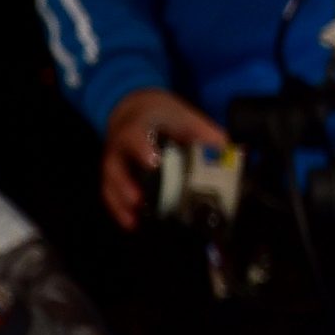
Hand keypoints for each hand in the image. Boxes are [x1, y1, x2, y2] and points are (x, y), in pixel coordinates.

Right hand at [101, 88, 227, 232]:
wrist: (136, 110)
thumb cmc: (162, 116)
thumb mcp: (182, 115)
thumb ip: (203, 131)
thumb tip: (224, 150)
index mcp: (136, 128)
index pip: (133, 136)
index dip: (141, 148)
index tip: (153, 162)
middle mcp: (118, 147)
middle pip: (114, 166)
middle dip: (125, 184)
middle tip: (139, 200)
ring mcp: (113, 163)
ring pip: (109, 184)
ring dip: (121, 204)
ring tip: (135, 221)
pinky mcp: (112, 177)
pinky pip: (110, 194)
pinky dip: (119, 210)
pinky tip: (132, 224)